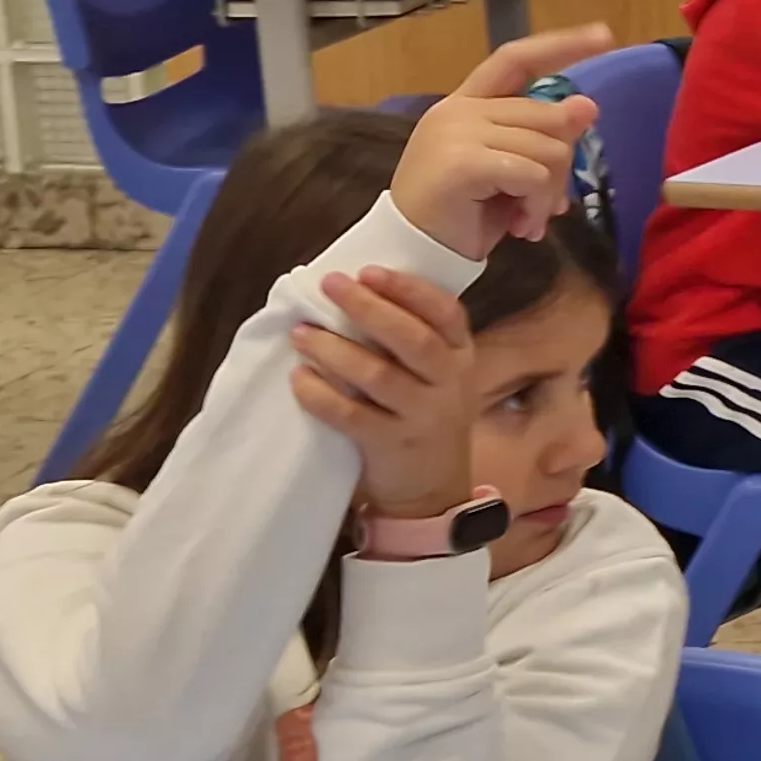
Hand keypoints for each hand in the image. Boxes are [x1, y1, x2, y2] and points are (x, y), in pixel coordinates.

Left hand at [288, 266, 479, 521]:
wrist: (433, 490)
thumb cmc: (425, 417)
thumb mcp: (438, 377)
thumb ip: (412, 341)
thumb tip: (354, 293)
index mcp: (461, 357)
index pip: (446, 314)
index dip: (410, 290)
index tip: (370, 271)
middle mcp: (448, 385)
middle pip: (413, 340)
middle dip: (370, 308)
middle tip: (330, 285)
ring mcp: (422, 417)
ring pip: (378, 376)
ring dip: (336, 350)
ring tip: (302, 333)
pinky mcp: (391, 446)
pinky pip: (351, 416)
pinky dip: (321, 396)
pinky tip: (299, 378)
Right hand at [395, 29, 610, 259]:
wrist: (413, 255)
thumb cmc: (463, 214)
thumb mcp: (512, 171)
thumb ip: (542, 137)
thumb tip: (588, 105)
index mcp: (468, 103)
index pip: (516, 59)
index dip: (561, 46)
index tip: (604, 35)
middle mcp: (459, 109)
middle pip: (549, 117)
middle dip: (561, 167)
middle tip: (543, 205)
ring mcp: (457, 131)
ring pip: (549, 148)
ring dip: (549, 193)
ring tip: (526, 219)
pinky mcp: (462, 161)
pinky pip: (532, 174)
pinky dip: (537, 204)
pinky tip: (521, 226)